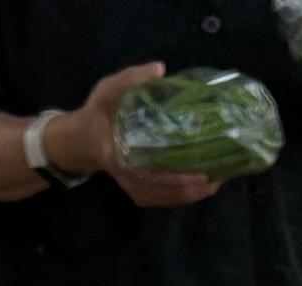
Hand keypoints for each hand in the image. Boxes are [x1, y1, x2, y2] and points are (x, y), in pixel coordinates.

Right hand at [72, 60, 225, 203]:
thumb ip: (132, 79)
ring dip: (193, 194)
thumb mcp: (109, 90)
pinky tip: (200, 190)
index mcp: (122, 155)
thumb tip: (160, 68)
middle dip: (195, 186)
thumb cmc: (98, 113)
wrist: (82, 139)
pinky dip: (183, 197)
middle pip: (167, 189)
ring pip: (167, 198)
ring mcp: (134, 188)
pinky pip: (163, 200)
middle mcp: (129, 177)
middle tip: (220, 177)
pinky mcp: (138, 192)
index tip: (204, 173)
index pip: (154, 173)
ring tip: (216, 184)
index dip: (180, 176)